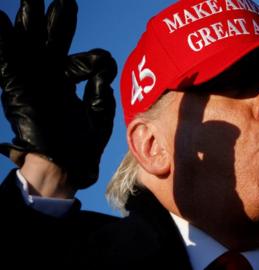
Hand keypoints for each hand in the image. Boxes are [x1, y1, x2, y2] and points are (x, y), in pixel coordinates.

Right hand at [0, 0, 116, 188]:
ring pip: (28, 44)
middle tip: (63, 1)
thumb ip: (102, 90)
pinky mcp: (16, 87)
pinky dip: (2, 39)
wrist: (64, 166)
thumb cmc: (82, 147)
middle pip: (50, 43)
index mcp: (66, 86)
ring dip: (29, 20)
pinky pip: (7, 59)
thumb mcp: (99, 115)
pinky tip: (0, 18)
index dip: (94, 61)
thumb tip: (105, 66)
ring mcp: (31, 81)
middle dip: (55, 21)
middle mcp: (47, 80)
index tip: (103, 64)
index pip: (79, 62)